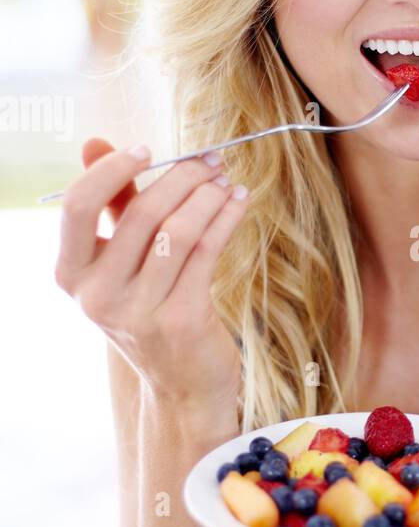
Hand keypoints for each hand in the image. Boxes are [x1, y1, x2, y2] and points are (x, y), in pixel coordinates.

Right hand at [54, 136, 247, 414]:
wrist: (181, 384)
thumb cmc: (149, 309)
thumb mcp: (120, 260)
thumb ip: (110, 202)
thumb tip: (94, 142)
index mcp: (71, 274)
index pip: (78, 206)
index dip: (112, 169)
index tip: (145, 149)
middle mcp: (98, 295)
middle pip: (142, 213)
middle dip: (182, 176)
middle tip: (210, 160)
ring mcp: (140, 311)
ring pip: (180, 230)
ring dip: (209, 195)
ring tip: (226, 180)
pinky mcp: (182, 319)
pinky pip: (208, 251)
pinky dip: (226, 218)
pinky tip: (238, 201)